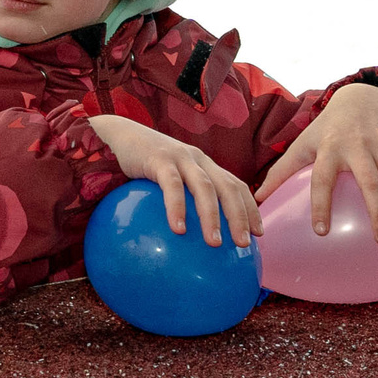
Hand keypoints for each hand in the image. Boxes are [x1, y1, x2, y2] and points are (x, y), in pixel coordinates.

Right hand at [87, 114, 258, 247]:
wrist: (118, 133)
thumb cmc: (142, 163)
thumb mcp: (167, 178)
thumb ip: (182, 197)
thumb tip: (189, 237)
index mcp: (204, 164)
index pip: (236, 184)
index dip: (250, 208)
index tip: (259, 233)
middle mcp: (198, 159)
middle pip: (228, 187)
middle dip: (240, 216)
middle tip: (244, 244)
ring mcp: (180, 157)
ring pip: (205, 187)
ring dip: (212, 217)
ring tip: (214, 243)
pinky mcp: (159, 159)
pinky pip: (172, 186)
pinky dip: (177, 208)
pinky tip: (179, 230)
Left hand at [255, 83, 377, 244]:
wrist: (361, 94)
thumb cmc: (327, 128)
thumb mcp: (303, 143)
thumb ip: (282, 173)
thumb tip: (257, 201)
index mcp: (329, 149)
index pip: (322, 179)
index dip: (321, 204)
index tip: (321, 232)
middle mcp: (358, 145)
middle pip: (369, 181)